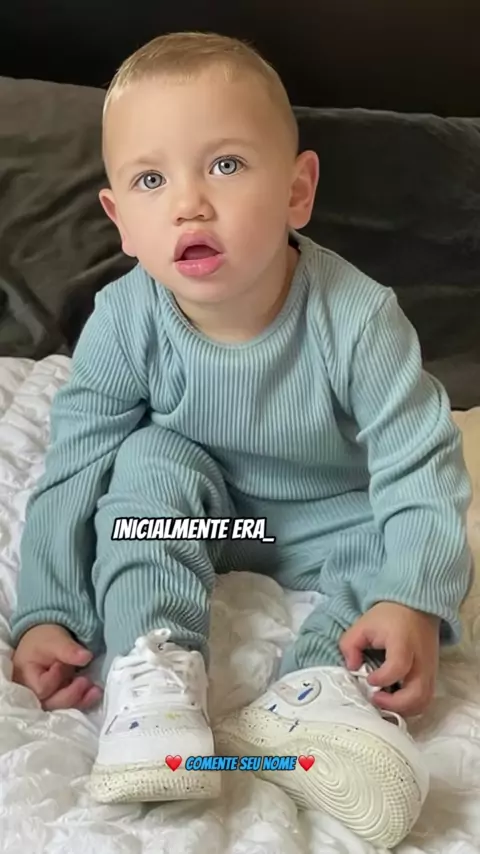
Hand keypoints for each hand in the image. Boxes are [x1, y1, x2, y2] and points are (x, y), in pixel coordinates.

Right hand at [12, 624, 102, 710]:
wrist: (45, 638)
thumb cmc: (44, 639)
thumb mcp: (54, 640)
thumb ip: (68, 649)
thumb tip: (86, 657)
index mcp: (26, 677)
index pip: (42, 688)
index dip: (55, 679)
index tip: (62, 664)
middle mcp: (33, 693)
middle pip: (51, 703)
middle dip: (70, 694)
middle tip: (85, 680)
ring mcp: (45, 698)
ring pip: (61, 708)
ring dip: (80, 700)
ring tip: (95, 690)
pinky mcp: (57, 698)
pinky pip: (69, 705)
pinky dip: (83, 700)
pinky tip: (95, 693)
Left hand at [339, 602, 439, 716]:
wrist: (417, 607)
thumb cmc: (389, 616)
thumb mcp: (363, 624)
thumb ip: (350, 645)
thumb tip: (352, 667)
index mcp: (403, 643)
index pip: (398, 667)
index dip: (382, 678)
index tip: (369, 678)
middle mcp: (421, 660)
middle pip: (417, 694)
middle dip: (395, 704)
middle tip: (375, 698)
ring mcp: (430, 669)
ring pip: (424, 702)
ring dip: (403, 709)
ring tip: (384, 701)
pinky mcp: (432, 675)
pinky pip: (426, 698)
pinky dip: (411, 705)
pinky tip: (394, 699)